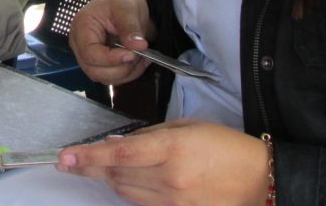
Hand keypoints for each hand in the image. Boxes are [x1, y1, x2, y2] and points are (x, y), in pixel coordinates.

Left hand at [57, 119, 268, 205]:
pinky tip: (136, 181)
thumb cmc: (225, 147)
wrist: (260, 179)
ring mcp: (174, 203)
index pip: (120, 154)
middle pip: (117, 176)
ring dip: (112, 179)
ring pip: (126, 193)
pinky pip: (143, 205)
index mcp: (172, 149)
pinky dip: (133, 192)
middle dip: (92, 167)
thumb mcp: (187, 127)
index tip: (65, 156)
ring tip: (109, 166)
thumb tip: (116, 144)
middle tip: (71, 160)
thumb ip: (150, 135)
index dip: (89, 157)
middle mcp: (170, 179)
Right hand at [68, 0, 153, 85]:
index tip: (132, 54)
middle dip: (121, 68)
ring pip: (104, 78)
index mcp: (81, 27)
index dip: (111, 59)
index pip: (90, 54)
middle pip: (95, 70)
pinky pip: (112, 77)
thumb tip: (138, 47)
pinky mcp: (99, 62)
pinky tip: (138, 60)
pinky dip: (128, 73)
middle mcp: (80, 44)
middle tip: (140, 54)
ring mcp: (88, 55)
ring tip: (142, 56)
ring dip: (126, 72)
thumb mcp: (127, 8)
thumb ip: (130, 28)